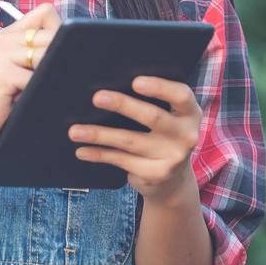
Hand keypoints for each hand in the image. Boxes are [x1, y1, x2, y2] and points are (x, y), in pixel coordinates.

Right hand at [0, 2, 61, 154]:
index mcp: (9, 34)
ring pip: (47, 54)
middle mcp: (3, 39)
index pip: (46, 12)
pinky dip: (41, 92)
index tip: (59, 53)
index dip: (61, 29)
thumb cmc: (4, 101)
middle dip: (61, 56)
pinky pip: (36, 78)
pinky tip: (31, 101)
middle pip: (52, 32)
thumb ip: (41, 54)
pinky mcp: (1, 74)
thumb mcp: (22, 71)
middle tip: (54, 79)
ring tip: (42, 90)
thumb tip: (80, 46)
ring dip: (51, 75)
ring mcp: (1, 54)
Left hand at [68, 76, 202, 203]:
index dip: (160, 87)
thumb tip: (110, 87)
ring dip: (99, 134)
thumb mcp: (169, 119)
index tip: (135, 82)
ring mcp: (172, 158)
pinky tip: (82, 150)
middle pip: (152, 117)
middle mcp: (186, 136)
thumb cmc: (163, 137)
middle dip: (123, 105)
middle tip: (97, 97)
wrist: (173, 181)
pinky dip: (99, 154)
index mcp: (190, 113)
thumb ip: (154, 103)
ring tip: (75, 130)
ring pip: (130, 141)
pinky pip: (120, 160)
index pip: (181, 96)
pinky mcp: (155, 174)